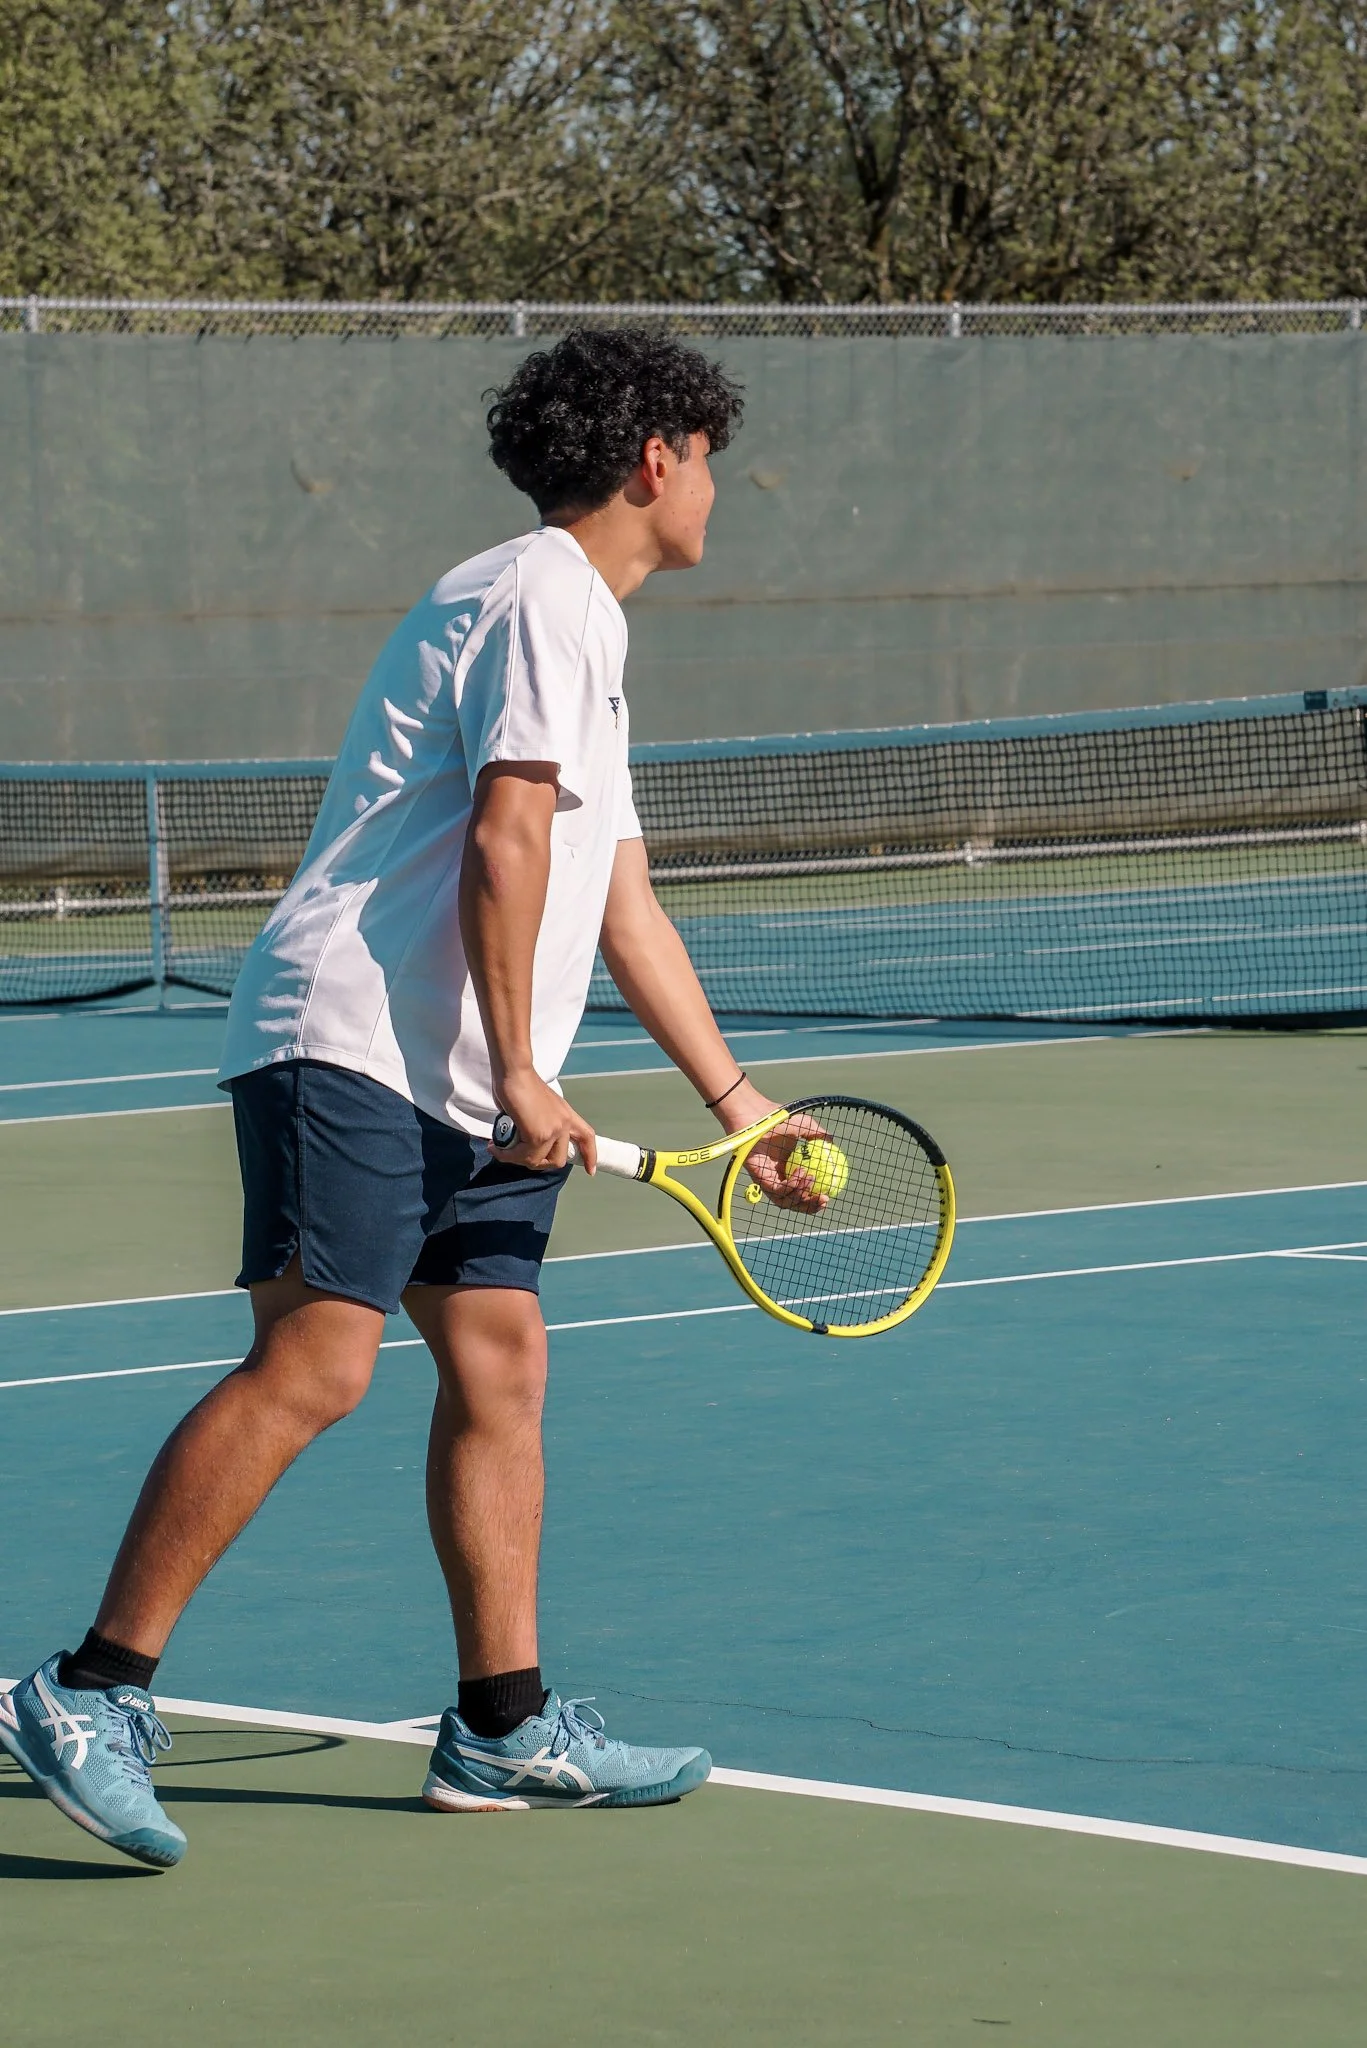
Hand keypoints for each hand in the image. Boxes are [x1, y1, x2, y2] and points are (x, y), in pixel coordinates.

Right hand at [490, 1070, 597, 1173]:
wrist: (514, 1072)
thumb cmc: (520, 1083)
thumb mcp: (540, 1106)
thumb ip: (541, 1123)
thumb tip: (525, 1139)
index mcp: (567, 1114)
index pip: (586, 1137)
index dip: (590, 1156)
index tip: (591, 1171)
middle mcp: (565, 1123)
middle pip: (559, 1159)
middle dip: (537, 1163)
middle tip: (518, 1155)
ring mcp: (553, 1130)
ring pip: (537, 1161)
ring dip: (516, 1159)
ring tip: (500, 1149)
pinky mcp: (538, 1135)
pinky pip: (522, 1156)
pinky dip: (506, 1155)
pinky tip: (495, 1148)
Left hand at [713, 1081, 826, 1214]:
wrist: (756, 1114)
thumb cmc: (776, 1117)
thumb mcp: (803, 1125)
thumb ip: (818, 1134)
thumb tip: (832, 1143)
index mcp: (786, 1170)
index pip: (800, 1192)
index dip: (813, 1199)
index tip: (828, 1196)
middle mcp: (776, 1178)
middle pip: (793, 1202)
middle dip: (809, 1206)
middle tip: (824, 1199)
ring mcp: (767, 1180)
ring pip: (785, 1201)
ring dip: (801, 1195)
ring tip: (811, 1179)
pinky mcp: (759, 1178)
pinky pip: (777, 1190)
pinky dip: (791, 1185)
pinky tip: (801, 1173)